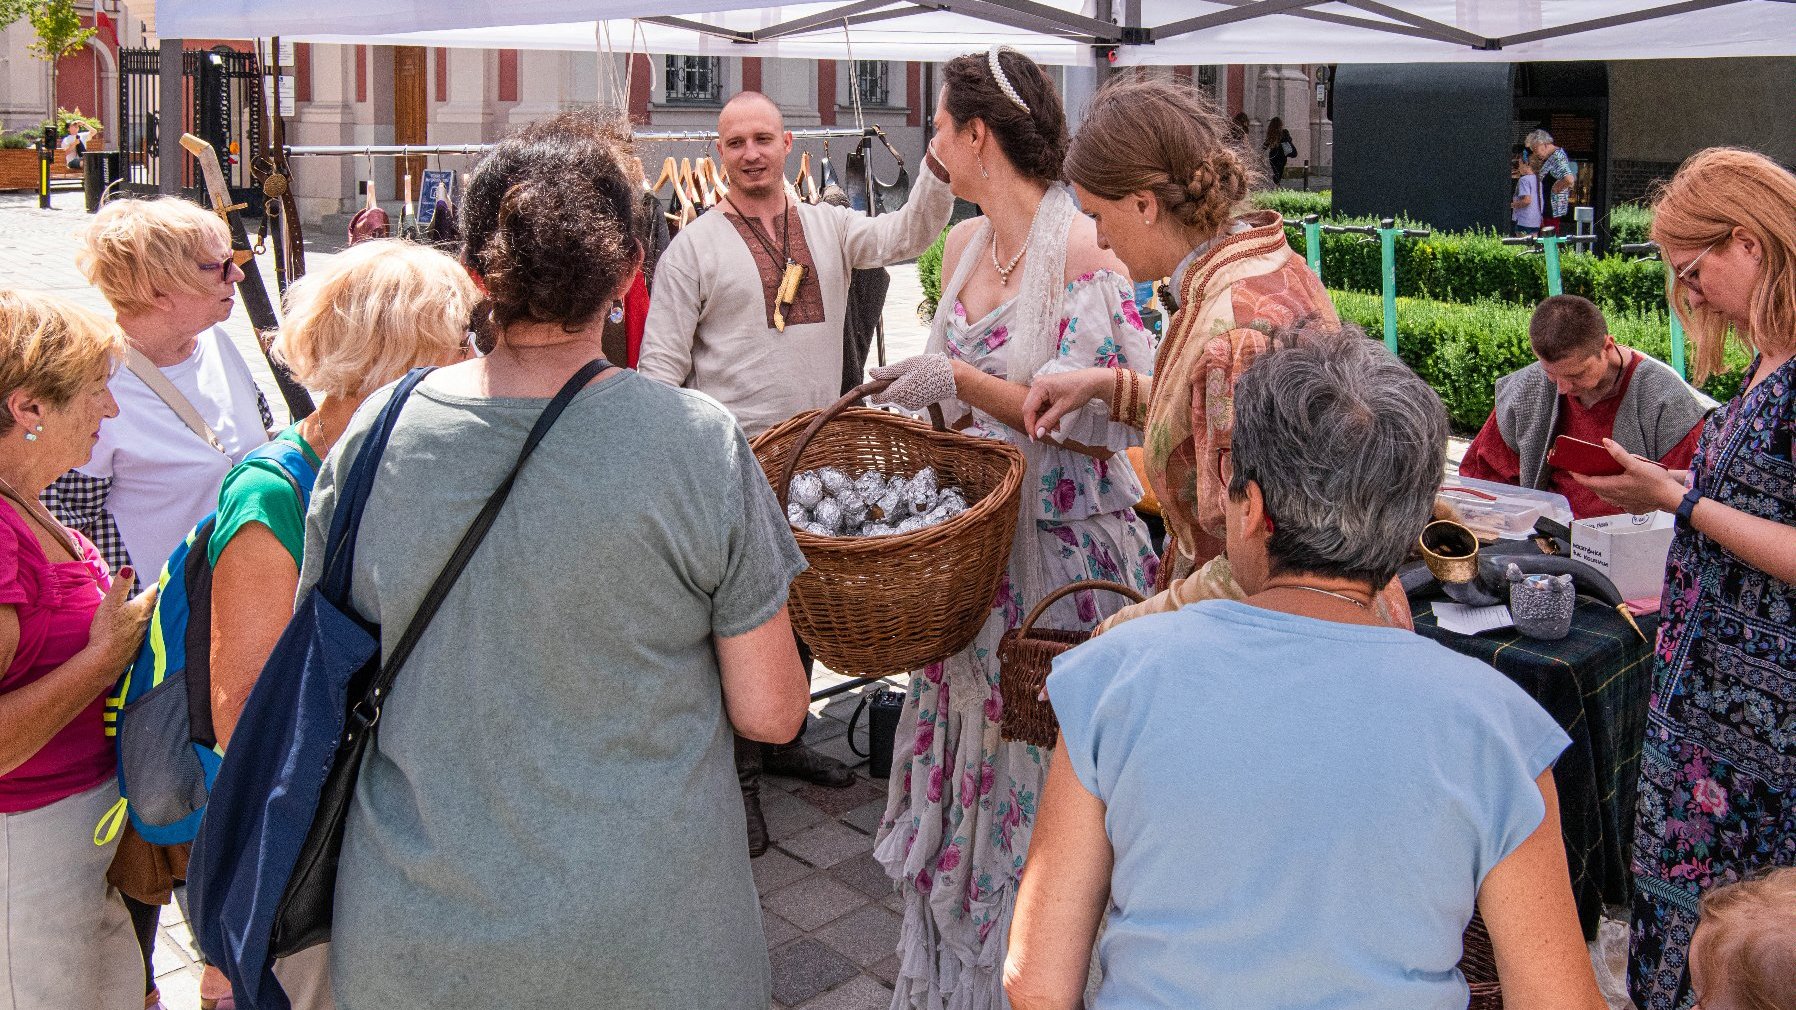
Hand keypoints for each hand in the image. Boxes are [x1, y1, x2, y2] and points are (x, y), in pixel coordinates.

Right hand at [80, 567, 157, 684]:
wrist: (106, 659)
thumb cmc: (107, 629)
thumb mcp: (110, 603)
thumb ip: (120, 585)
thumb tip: (128, 567)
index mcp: (142, 607)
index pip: (153, 592)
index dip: (157, 584)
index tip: (164, 579)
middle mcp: (148, 620)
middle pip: (156, 606)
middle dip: (157, 600)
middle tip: (162, 593)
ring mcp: (145, 635)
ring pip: (153, 620)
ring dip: (154, 614)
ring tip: (156, 610)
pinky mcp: (140, 647)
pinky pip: (147, 635)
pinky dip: (147, 630)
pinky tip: (145, 631)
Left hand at [869, 354, 956, 410]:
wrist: (949, 377)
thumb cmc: (926, 368)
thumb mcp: (905, 365)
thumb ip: (887, 371)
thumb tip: (870, 372)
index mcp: (897, 392)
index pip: (877, 398)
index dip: (876, 389)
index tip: (881, 379)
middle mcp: (903, 402)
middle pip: (887, 395)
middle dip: (890, 385)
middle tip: (902, 373)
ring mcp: (911, 405)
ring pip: (897, 396)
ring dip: (900, 387)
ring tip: (913, 376)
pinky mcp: (918, 405)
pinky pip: (906, 398)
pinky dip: (908, 391)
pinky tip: (918, 382)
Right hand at [1023, 368, 1110, 440]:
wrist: (1092, 381)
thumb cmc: (1079, 390)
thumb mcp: (1063, 408)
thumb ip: (1048, 421)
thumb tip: (1037, 433)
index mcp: (1039, 386)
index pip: (1028, 409)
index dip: (1030, 425)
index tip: (1034, 438)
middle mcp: (1037, 385)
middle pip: (1031, 409)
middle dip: (1038, 423)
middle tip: (1047, 433)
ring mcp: (1041, 387)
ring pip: (1037, 409)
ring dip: (1044, 420)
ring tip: (1056, 427)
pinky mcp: (1046, 391)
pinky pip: (1043, 406)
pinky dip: (1048, 415)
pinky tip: (1056, 421)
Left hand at [1570, 439, 1686, 514]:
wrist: (1671, 497)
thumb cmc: (1655, 481)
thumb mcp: (1636, 464)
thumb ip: (1619, 454)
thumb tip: (1605, 442)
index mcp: (1614, 486)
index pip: (1589, 482)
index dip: (1578, 476)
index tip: (1572, 470)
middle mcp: (1615, 497)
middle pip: (1596, 489)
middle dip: (1588, 481)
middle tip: (1583, 472)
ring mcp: (1623, 503)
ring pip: (1605, 496)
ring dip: (1599, 488)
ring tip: (1598, 479)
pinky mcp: (1631, 507)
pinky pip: (1616, 501)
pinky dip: (1612, 494)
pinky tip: (1617, 489)